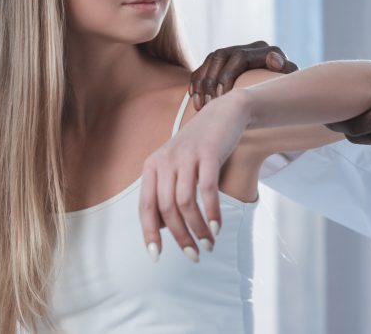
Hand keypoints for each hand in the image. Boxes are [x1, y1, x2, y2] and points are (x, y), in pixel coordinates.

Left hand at [138, 93, 248, 261]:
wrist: (225, 113)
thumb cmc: (200, 146)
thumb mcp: (177, 165)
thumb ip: (167, 191)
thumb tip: (161, 228)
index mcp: (152, 166)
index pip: (146, 206)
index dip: (149, 234)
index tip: (156, 256)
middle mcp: (165, 161)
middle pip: (167, 209)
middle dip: (180, 236)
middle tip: (193, 255)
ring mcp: (186, 156)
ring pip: (185, 203)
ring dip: (197, 229)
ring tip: (209, 244)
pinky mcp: (207, 153)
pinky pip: (206, 190)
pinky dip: (211, 212)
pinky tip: (217, 226)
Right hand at [190, 40, 297, 109]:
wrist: (282, 91)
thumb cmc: (288, 90)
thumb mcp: (291, 80)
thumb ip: (287, 69)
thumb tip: (274, 60)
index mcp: (264, 50)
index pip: (238, 57)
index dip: (227, 75)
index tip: (222, 97)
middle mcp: (248, 48)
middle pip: (220, 57)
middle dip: (211, 81)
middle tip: (208, 104)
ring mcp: (234, 52)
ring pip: (210, 61)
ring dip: (202, 83)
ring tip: (200, 105)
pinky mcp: (224, 62)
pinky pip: (204, 67)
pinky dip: (197, 81)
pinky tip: (194, 98)